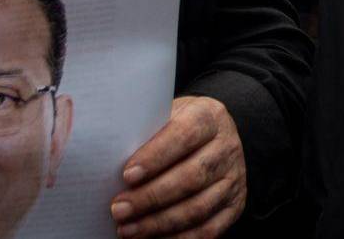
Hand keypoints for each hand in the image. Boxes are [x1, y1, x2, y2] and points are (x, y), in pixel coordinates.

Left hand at [110, 96, 246, 238]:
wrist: (214, 137)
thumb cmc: (178, 128)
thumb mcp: (166, 117)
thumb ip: (146, 134)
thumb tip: (108, 163)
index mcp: (210, 117)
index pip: (184, 135)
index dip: (156, 156)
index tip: (127, 175)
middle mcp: (227, 147)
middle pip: (192, 177)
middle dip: (151, 197)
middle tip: (118, 209)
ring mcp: (234, 178)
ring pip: (198, 208)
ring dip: (159, 223)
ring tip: (127, 229)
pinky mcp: (235, 205)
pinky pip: (208, 229)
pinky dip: (178, 238)